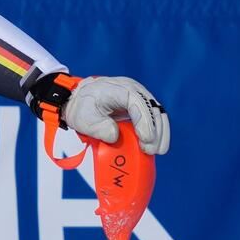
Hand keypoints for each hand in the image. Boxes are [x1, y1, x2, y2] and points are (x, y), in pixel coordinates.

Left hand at [29, 73, 170, 154]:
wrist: (79, 100)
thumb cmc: (82, 108)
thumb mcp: (84, 119)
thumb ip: (99, 128)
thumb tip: (115, 136)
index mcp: (119, 89)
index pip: (137, 103)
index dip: (144, 122)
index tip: (145, 139)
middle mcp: (133, 90)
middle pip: (152, 108)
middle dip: (155, 131)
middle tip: (151, 150)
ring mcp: (138, 97)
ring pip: (157, 113)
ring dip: (160, 133)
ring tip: (157, 151)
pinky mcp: (140, 107)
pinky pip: (153, 118)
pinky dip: (157, 132)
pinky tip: (157, 146)